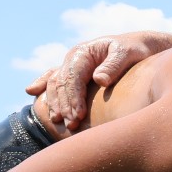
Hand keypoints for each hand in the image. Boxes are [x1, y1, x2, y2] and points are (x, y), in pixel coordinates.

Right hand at [24, 30, 171, 133]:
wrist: (139, 45)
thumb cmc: (135, 50)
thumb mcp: (128, 54)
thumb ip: (114, 65)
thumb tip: (99, 80)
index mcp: (83, 52)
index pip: (72, 77)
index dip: (74, 97)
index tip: (79, 115)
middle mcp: (73, 58)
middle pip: (61, 84)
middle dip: (65, 105)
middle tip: (72, 125)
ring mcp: (71, 65)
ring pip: (55, 84)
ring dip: (56, 103)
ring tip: (60, 122)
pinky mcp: (74, 72)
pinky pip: (53, 78)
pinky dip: (43, 86)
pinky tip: (32, 93)